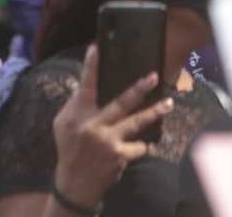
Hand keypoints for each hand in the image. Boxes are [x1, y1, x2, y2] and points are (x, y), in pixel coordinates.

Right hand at [51, 45, 173, 209]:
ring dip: (154, 113)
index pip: (85, 86)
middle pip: (120, 104)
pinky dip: (140, 145)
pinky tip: (139, 146)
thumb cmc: (68, 147)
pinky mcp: (121, 157)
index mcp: (78, 115)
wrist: (75, 182)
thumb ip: (75, 106)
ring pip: (137, 123)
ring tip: (169, 103)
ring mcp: (110, 142)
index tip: (96, 48)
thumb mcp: (63, 124)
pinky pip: (138, 146)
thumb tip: (87, 87)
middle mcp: (94, 126)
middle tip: (153, 76)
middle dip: (139, 89)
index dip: (90, 66)